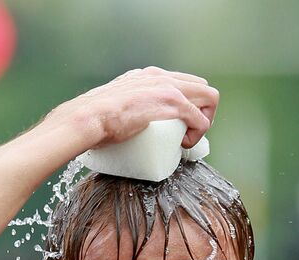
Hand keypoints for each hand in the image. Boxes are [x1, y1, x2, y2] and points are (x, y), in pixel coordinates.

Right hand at [51, 67, 218, 151]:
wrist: (89, 117)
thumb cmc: (97, 119)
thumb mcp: (119, 106)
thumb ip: (127, 108)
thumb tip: (127, 124)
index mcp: (150, 76)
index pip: (186, 84)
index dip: (189, 108)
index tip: (179, 128)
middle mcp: (162, 76)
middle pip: (203, 89)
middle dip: (202, 114)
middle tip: (186, 136)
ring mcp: (168, 87)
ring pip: (209, 98)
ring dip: (204, 123)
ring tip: (186, 140)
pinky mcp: (171, 103)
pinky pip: (200, 118)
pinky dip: (199, 133)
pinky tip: (185, 144)